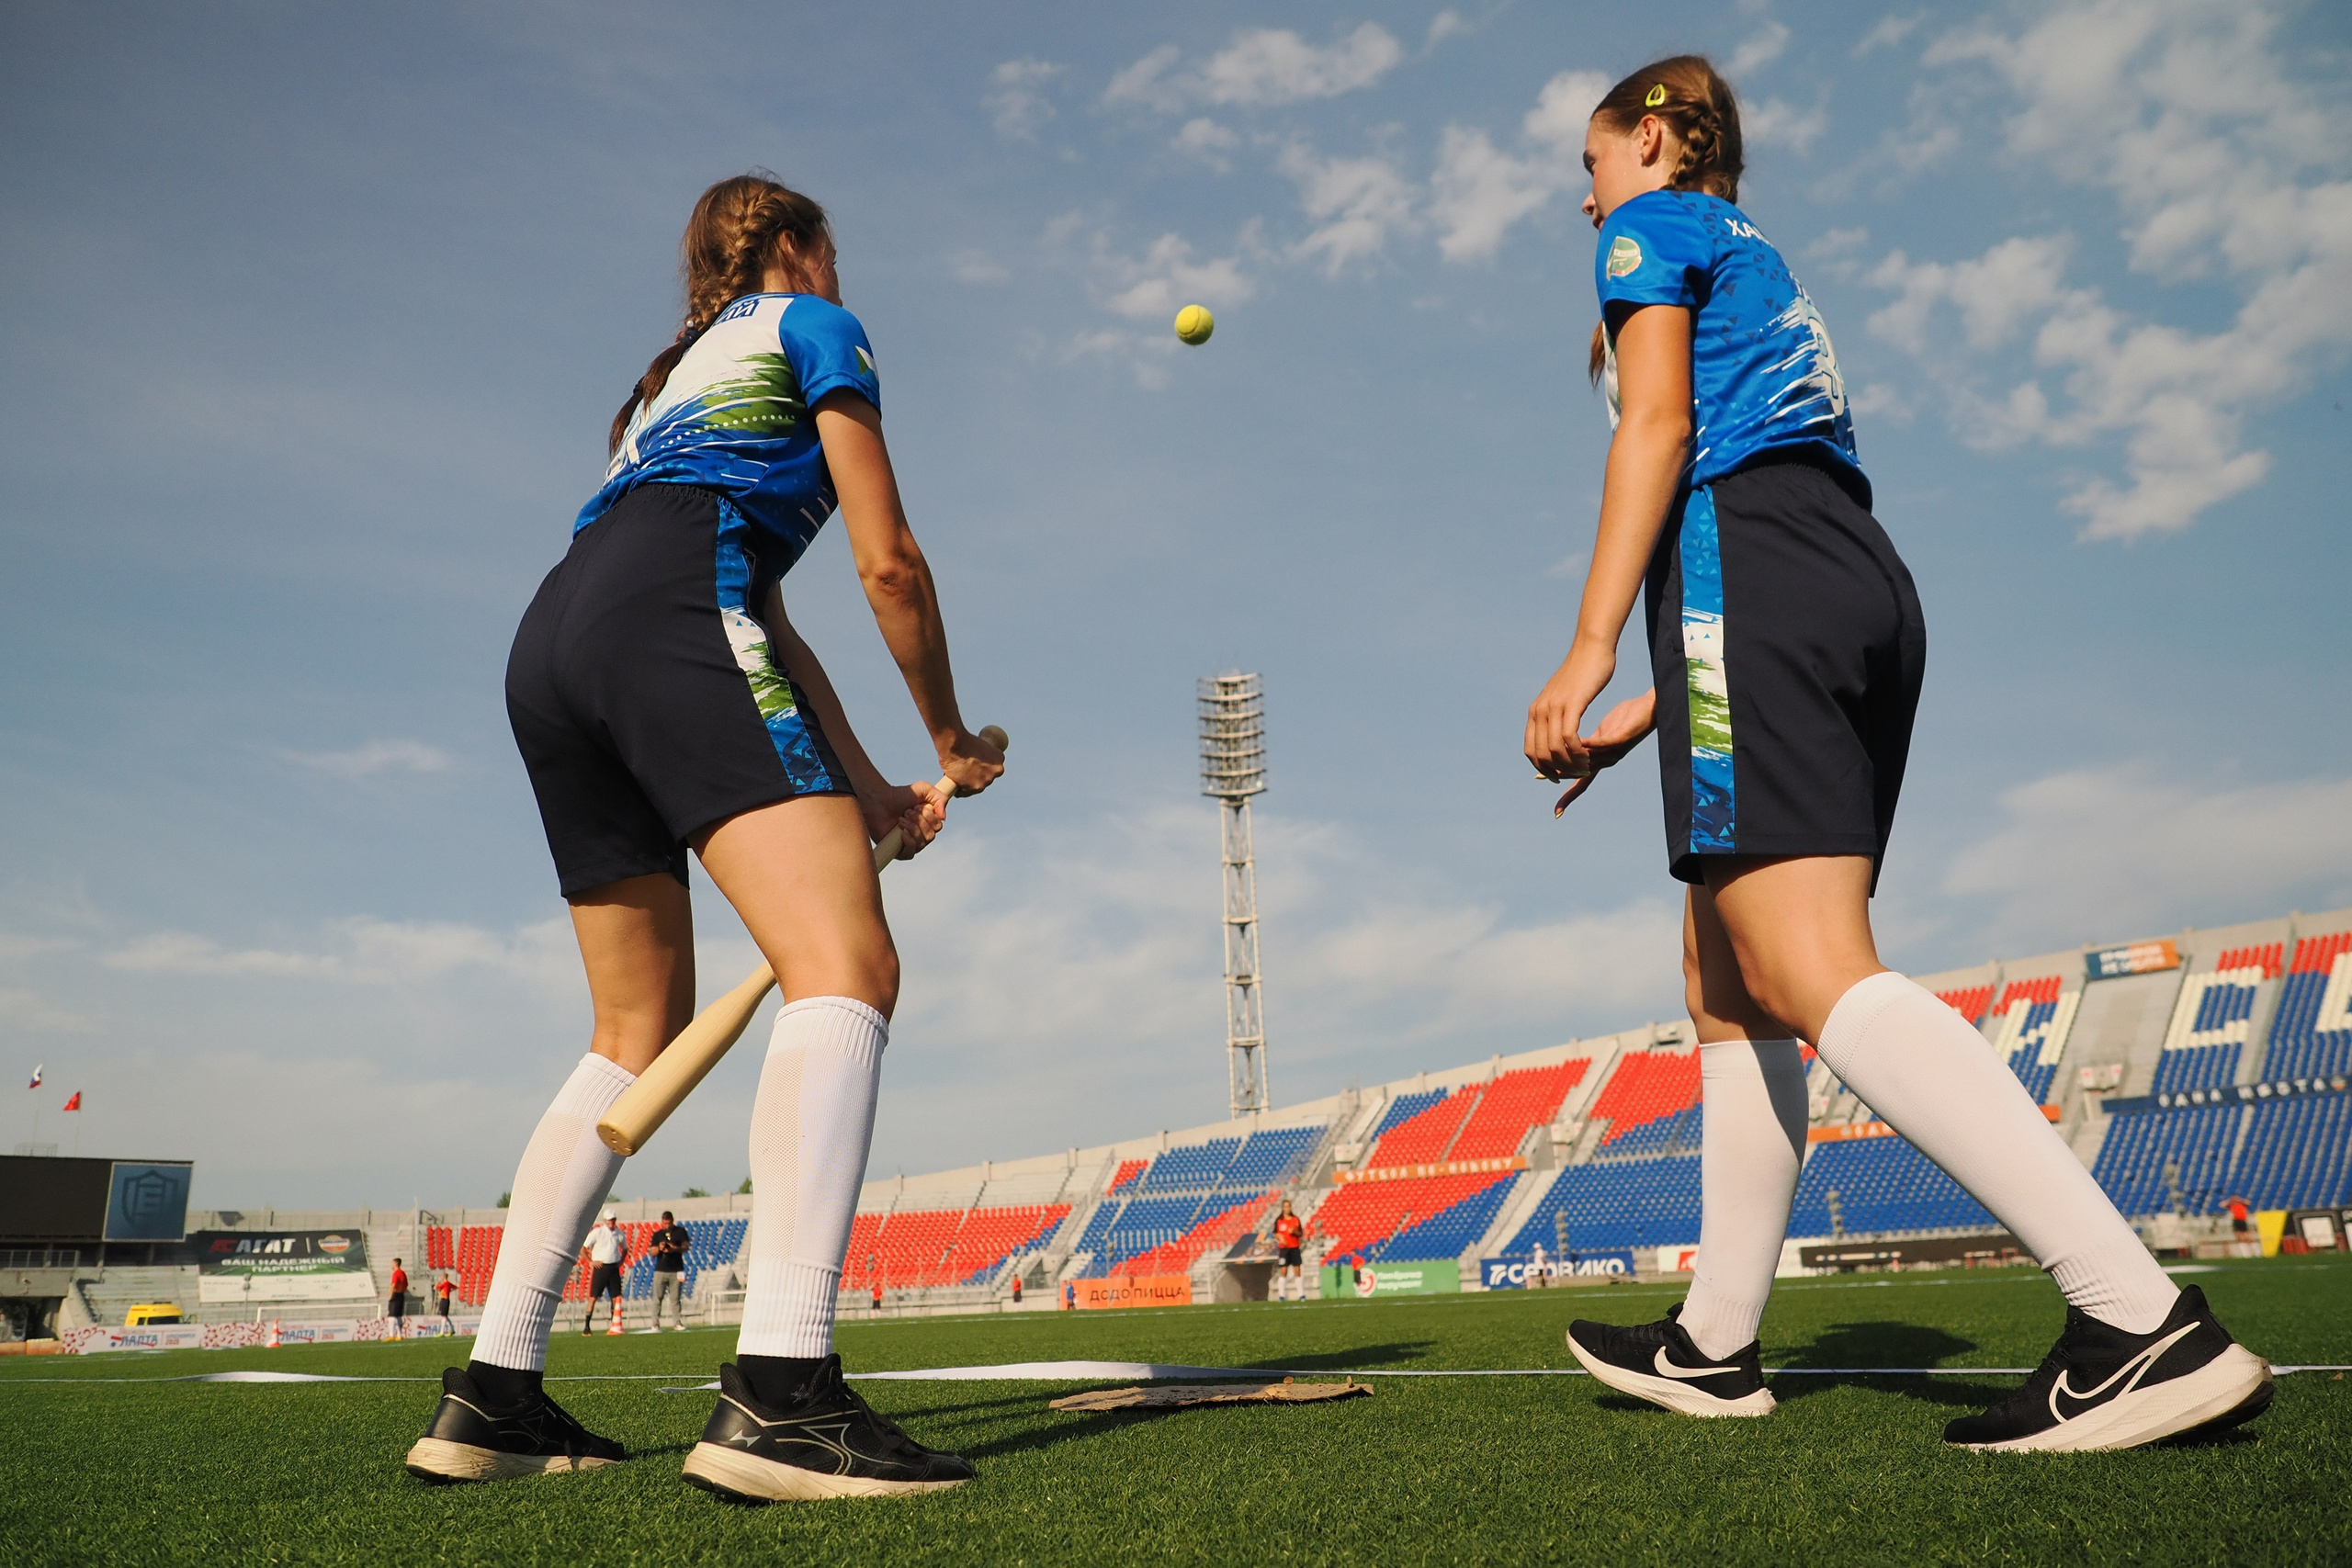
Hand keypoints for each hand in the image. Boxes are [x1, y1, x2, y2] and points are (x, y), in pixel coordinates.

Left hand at [860, 780, 946, 858]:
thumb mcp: (924, 789)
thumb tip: (943, 817)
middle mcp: (920, 834)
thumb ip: (941, 798)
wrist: (879, 801)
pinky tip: (901, 831)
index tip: (917, 806)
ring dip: (912, 828)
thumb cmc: (899, 795)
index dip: (929, 816)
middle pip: (931, 836)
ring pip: (922, 843)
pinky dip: (909, 841)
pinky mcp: (898, 851)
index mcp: (928, 822)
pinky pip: (911, 853)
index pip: (938, 826)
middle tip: (907, 812)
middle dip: (919, 821)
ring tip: (901, 819)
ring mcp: (909, 844)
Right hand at [936, 725, 1004, 796]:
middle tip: (965, 772)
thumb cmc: (962, 740)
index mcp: (999, 758)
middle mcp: (996, 771)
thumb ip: (980, 754)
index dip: (983, 767)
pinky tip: (955, 786)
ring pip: (977, 786)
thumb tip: (975, 760)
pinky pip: (967, 792)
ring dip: (968, 784)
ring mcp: (986, 780)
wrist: (954, 745)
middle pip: (986, 777)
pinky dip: (960, 791)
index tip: (976, 766)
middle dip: (977, 776)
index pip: (993, 767)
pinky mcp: (976, 787)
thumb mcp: (977, 744)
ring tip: (957, 778)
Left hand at [1525, 639, 1615, 781]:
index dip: (1543, 768)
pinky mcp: (1572, 703)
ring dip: (1570, 763)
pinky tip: (1587, 754)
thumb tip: (1552, 728)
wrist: (1592, 648)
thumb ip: (1555, 713)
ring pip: (1555, 748)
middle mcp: (1540, 710)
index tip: (1559, 776)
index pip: (1530, 750)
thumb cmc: (1582, 673)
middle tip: (1577, 773)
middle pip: (1541, 754)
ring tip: (1584, 766)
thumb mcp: (1562, 696)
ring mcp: (1554, 706)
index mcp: (1535, 711)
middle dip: (1558, 769)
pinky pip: (1569, 736)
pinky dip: (1577, 751)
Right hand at [1551, 688, 1655, 813]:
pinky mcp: (1621, 738)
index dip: (1569, 797)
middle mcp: (1608, 761)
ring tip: (1553, 758)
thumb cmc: (1625, 718)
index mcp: (1601, 761)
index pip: (1582, 784)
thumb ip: (1588, 744)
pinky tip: (1576, 741)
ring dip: (1571, 760)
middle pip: (1582, 776)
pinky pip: (1602, 743)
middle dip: (1563, 778)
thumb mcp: (1601, 733)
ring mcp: (1615, 751)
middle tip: (1543, 777)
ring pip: (1589, 760)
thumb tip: (1571, 749)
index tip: (1557, 813)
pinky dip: (1588, 744)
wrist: (1650, 708)